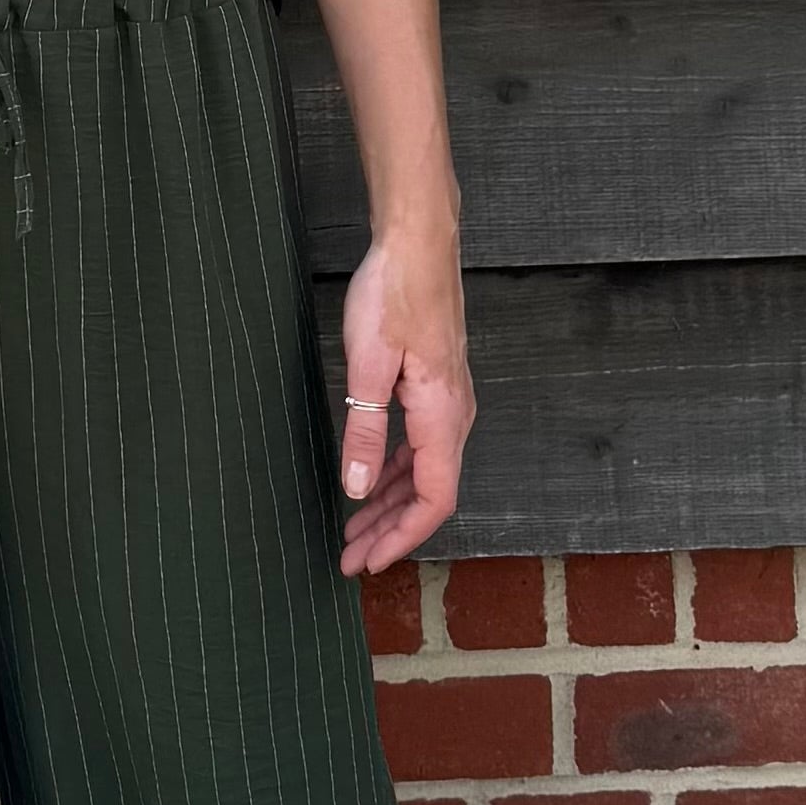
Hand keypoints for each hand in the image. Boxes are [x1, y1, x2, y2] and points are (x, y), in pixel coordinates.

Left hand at [333, 229, 470, 577]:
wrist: (419, 242)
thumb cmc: (394, 293)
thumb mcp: (366, 365)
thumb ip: (363, 430)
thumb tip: (357, 489)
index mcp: (442, 417)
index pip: (433, 500)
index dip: (401, 538)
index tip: (370, 562)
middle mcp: (455, 415)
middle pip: (428, 493)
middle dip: (389, 530)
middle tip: (350, 556)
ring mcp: (449, 401)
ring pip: (425, 471)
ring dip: (390, 503)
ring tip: (355, 528)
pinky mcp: (438, 387)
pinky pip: (423, 446)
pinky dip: (397, 471)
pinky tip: (374, 478)